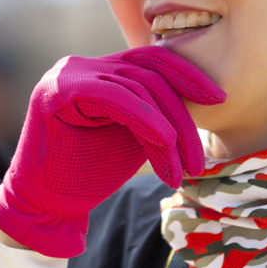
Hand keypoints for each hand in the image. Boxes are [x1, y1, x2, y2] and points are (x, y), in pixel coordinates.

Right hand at [0, 46, 224, 257]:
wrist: (45, 207)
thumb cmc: (88, 175)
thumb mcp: (133, 137)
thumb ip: (155, 112)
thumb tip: (199, 97)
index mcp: (98, 70)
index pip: (150, 60)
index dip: (188, 75)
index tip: (220, 99)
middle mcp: (80, 65)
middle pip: (148, 73)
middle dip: (183, 113)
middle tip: (200, 157)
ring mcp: (67, 74)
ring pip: (137, 87)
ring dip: (168, 131)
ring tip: (183, 168)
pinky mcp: (58, 91)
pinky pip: (115, 97)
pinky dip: (146, 120)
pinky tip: (165, 145)